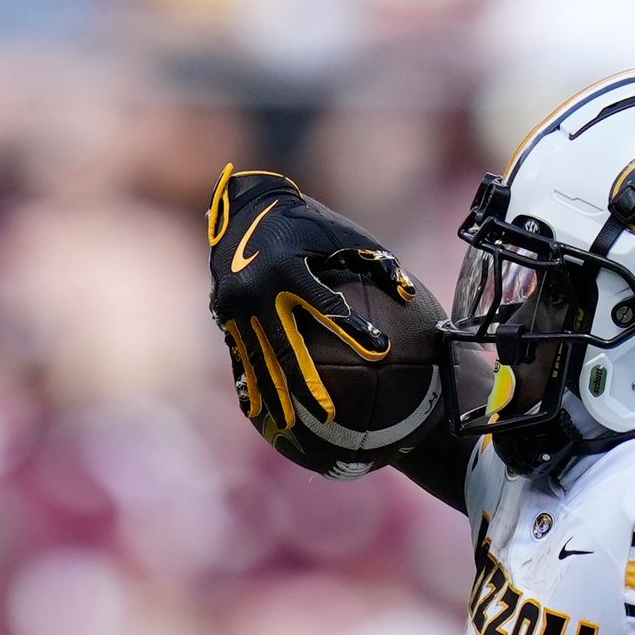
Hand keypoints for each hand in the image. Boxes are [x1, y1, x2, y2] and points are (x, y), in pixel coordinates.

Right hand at [206, 165, 413, 467]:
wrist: (243, 208)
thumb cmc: (302, 221)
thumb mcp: (340, 232)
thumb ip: (374, 261)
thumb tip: (409, 293)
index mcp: (290, 270)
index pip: (327, 307)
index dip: (354, 330)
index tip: (380, 351)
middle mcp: (259, 291)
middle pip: (287, 347)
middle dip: (306, 383)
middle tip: (327, 414)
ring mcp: (237, 307)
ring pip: (259, 360)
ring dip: (275, 395)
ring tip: (290, 426)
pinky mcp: (225, 316)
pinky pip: (239, 356)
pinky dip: (248, 384)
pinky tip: (256, 412)